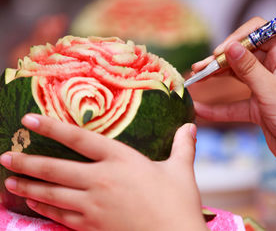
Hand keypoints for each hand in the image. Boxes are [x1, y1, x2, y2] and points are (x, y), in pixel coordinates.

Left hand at [0, 114, 206, 230]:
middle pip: (56, 169)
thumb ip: (183, 146)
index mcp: (122, 160)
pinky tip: (35, 207)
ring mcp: (94, 206)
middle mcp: (102, 180)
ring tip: (11, 183)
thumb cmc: (178, 203)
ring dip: (29, 188)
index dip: (52, 128)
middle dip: (27, 163)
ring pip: (53, 195)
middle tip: (5, 157)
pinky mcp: (93, 227)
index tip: (29, 120)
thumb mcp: (182, 170)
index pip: (80, 139)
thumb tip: (191, 126)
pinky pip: (61, 217)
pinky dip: (45, 211)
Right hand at [193, 17, 275, 190]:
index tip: (219, 53)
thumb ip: (248, 68)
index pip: (257, 33)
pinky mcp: (259, 107)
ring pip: (236, 77)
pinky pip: (235, 104)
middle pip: (242, 56)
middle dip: (219, 60)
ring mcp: (266, 88)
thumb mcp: (271, 91)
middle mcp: (274, 68)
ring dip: (217, 79)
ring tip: (195, 80)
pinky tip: (201, 109)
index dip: (236, 39)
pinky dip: (219, 108)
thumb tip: (230, 45)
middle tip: (198, 68)